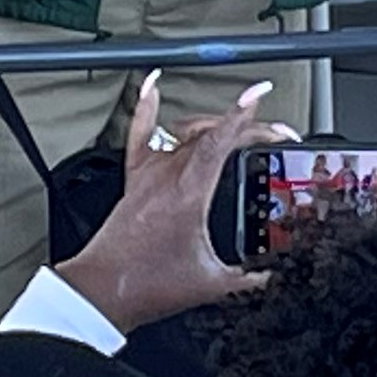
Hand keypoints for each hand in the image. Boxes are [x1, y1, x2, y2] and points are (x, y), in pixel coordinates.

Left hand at [54, 77, 291, 333]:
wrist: (104, 290)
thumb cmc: (147, 285)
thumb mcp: (211, 283)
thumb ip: (247, 278)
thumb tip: (267, 276)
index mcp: (189, 192)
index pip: (222, 140)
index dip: (246, 115)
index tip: (261, 93)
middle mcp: (167, 174)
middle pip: (211, 133)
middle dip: (245, 125)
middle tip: (272, 132)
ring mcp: (148, 174)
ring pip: (183, 132)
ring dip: (212, 124)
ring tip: (235, 128)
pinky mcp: (132, 179)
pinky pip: (139, 133)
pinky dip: (146, 107)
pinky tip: (153, 86)